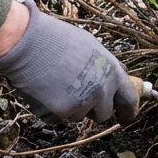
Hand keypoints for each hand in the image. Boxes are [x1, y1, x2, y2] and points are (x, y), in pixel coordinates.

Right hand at [0, 0, 137, 123]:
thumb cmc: (56, 39)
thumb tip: (117, 77)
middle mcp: (102, 89)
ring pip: (79, 116)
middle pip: (103, 114)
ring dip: (69, 107)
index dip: (128, 112)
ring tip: (55, 84)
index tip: (125, 118)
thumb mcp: (91, 46)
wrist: (27, 42)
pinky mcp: (62, 111)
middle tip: (77, 98)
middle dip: (92, 110)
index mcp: (112, 71)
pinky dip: (50, 110)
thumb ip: (106, 66)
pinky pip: (58, 118)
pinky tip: (43, 91)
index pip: (129, 99)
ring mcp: (83, 102)